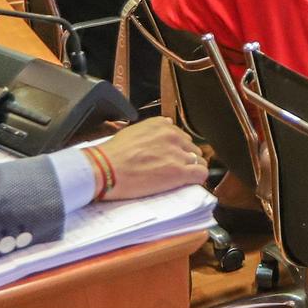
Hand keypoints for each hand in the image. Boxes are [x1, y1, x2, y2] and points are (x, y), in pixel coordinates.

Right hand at [93, 119, 207, 201]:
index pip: (181, 137)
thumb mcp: (134, 130)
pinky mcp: (179, 172)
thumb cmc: (114, 153)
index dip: (178, 149)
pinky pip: (201, 174)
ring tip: (180, 179)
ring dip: (192, 169)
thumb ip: (153, 128)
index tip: (172, 158)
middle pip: (192, 148)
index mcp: (162, 125)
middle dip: (186, 159)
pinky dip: (197, 179)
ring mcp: (178, 154)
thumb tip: (167, 124)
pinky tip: (189, 183)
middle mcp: (173, 136)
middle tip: (174, 170)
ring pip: (199, 161)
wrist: (107, 168)